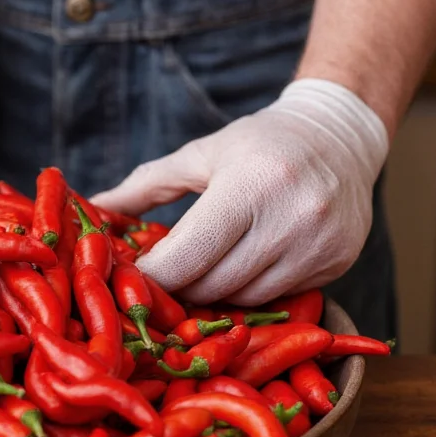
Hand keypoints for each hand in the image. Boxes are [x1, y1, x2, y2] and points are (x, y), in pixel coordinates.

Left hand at [90, 79, 388, 305]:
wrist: (341, 138)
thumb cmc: (258, 144)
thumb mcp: (199, 155)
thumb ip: (145, 185)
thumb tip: (95, 207)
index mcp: (250, 185)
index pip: (189, 257)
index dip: (154, 275)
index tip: (134, 273)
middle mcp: (291, 218)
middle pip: (213, 285)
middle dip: (180, 287)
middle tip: (164, 276)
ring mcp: (319, 245)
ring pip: (244, 299)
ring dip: (215, 292)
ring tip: (204, 269)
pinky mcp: (338, 263)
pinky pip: (278, 297)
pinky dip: (252, 290)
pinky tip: (244, 266)